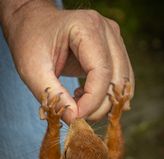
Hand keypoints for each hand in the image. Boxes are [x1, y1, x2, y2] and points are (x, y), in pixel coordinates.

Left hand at [1, 0, 133, 123]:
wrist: (34, 25)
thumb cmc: (30, 42)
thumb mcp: (33, 70)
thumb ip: (55, 95)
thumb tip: (75, 119)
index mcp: (87, 27)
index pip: (102, 72)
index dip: (92, 101)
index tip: (75, 118)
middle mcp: (108, 31)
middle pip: (118, 79)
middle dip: (100, 106)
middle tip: (78, 117)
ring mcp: (114, 40)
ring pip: (123, 82)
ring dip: (105, 103)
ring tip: (80, 104)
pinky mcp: (114, 51)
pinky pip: (121, 80)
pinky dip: (108, 96)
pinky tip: (86, 96)